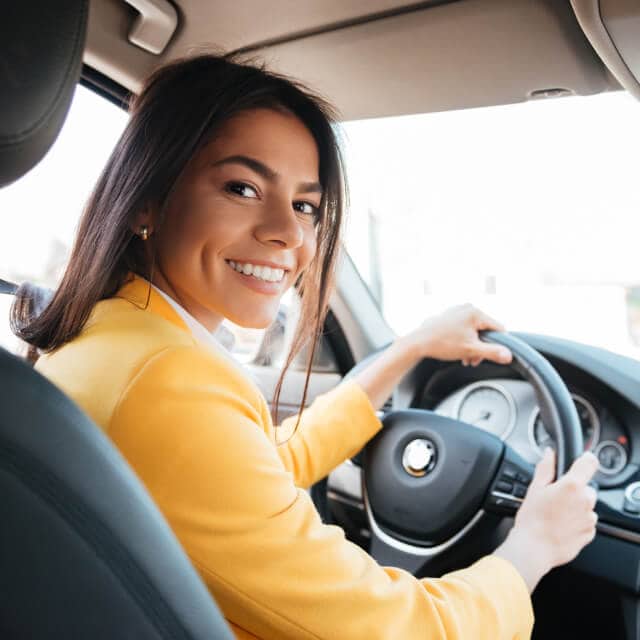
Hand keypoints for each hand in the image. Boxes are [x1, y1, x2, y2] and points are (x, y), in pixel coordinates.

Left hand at [405, 304, 511, 365]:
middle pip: (484, 331)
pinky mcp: (448, 317)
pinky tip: (456, 350)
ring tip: (463, 357)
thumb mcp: (471, 350)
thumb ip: (492, 352)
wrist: (417, 342)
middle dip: (480, 348)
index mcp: (475, 313)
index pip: (498, 328)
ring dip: (471, 347)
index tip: (490, 356)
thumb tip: (509, 355)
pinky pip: (463, 329)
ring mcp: (456, 311)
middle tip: (472, 360)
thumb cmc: (442, 344)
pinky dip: (463, 341)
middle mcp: (466, 308)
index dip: (497, 344)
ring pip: (473, 331)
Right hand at [494, 448, 599, 591]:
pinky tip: (561, 524)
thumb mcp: (534, 488)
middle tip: (555, 497)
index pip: (590, 462)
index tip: (578, 464)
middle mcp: (585, 501)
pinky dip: (577, 521)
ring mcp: (589, 518)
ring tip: (556, 514)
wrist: (533, 548)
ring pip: (586, 505)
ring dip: (576, 506)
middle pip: (586, 487)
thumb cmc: (531, 520)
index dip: (584, 460)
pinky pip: (586, 521)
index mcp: (572, 486)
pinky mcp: (589, 533)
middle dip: (574, 489)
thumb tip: (549, 453)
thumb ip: (545, 467)